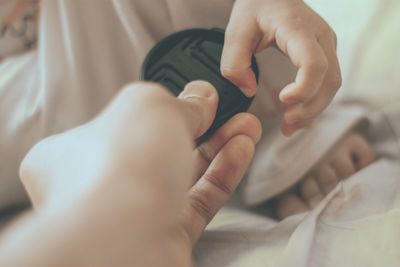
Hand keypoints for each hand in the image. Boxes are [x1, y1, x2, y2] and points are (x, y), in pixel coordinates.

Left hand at [7, 81, 260, 265]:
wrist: (126, 240)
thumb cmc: (115, 169)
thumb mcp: (150, 105)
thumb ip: (179, 101)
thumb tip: (201, 97)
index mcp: (74, 149)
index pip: (123, 121)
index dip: (164, 105)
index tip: (197, 96)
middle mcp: (101, 183)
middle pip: (160, 146)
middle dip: (203, 125)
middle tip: (230, 112)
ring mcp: (134, 210)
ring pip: (183, 173)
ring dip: (219, 147)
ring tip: (246, 128)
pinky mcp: (164, 233)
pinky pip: (198, 199)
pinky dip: (222, 174)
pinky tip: (240, 151)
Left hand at [221, 0, 341, 135]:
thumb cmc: (256, 7)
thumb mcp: (236, 30)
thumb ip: (234, 62)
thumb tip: (248, 90)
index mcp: (298, 28)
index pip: (314, 64)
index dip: (304, 88)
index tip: (283, 100)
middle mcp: (320, 36)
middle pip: (329, 80)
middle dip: (310, 108)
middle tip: (286, 124)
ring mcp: (326, 44)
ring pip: (332, 84)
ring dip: (314, 109)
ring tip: (289, 125)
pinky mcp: (324, 52)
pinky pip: (327, 82)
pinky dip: (315, 102)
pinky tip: (298, 115)